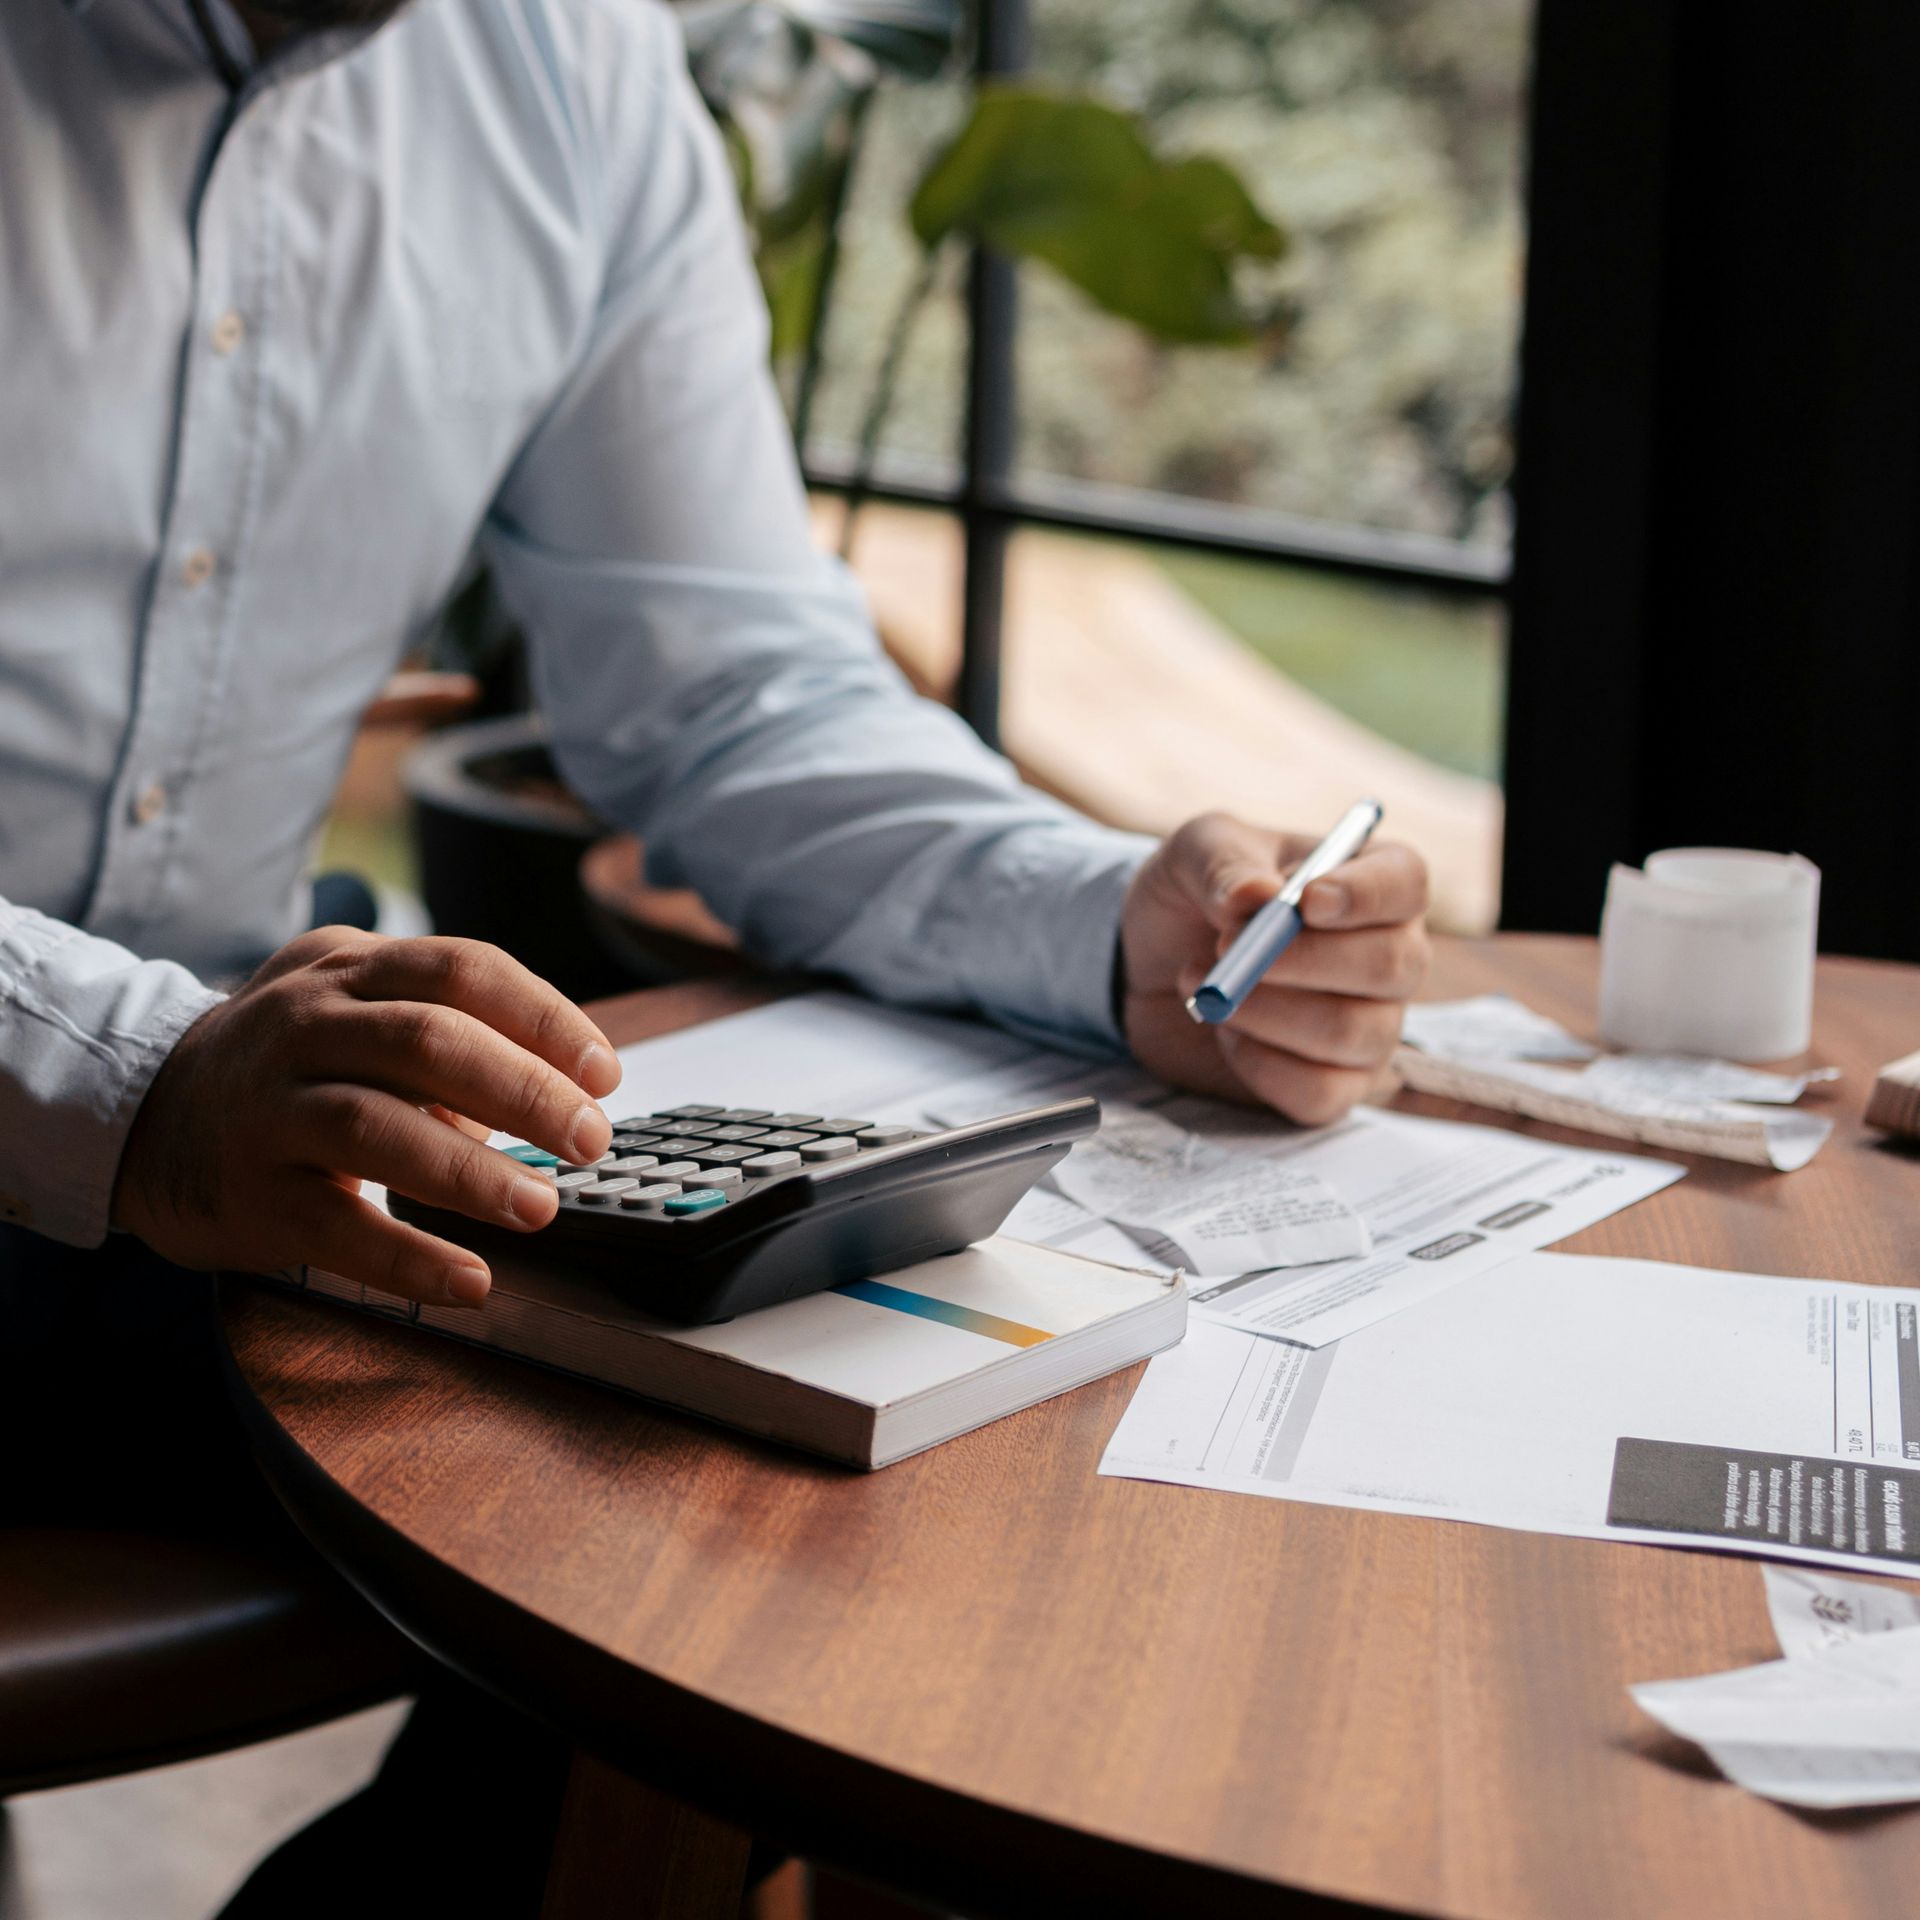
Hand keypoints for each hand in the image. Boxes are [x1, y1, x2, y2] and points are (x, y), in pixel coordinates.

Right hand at [111, 927, 621, 1306]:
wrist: (150, 1114)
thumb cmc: (299, 1064)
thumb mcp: (362, 1012)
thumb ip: (453, 1035)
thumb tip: (564, 1093)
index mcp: (351, 968)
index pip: (463, 970)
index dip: (544, 1019)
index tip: (605, 1073)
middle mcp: (303, 1024)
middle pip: (428, 1041)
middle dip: (525, 1091)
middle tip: (591, 1139)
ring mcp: (269, 1105)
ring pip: (378, 1126)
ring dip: (473, 1172)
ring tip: (542, 1207)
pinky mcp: (249, 1190)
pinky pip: (335, 1226)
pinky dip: (409, 1257)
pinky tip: (471, 1281)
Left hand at [1119, 812, 1429, 1124]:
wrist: (1150, 969)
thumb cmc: (1192, 898)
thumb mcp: (1192, 854)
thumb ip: (1222, 864)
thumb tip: (1258, 897)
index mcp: (1370, 880)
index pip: (1406, 882)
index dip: (1366, 894)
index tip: (1305, 903)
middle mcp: (1390, 955)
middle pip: (1392, 963)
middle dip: (1303, 960)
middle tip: (1228, 947)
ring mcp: (1371, 1026)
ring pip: (1352, 1032)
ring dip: (1264, 1011)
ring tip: (1208, 987)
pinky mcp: (1336, 1085)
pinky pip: (1321, 1091)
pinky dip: (1260, 1066)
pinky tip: (1228, 1035)